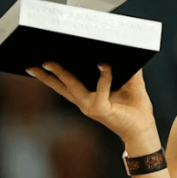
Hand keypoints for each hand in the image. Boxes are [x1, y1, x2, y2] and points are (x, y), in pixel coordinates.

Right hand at [27, 63, 160, 153]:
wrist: (144, 130)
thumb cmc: (136, 109)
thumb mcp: (130, 83)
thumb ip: (125, 67)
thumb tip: (125, 47)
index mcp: (88, 97)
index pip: (65, 85)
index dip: (51, 76)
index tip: (39, 64)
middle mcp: (85, 102)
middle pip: (61, 86)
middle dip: (46, 75)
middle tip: (32, 63)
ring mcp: (91, 107)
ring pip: (71, 87)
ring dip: (61, 73)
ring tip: (50, 62)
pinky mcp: (101, 109)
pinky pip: (100, 90)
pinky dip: (104, 77)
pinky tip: (104, 65)